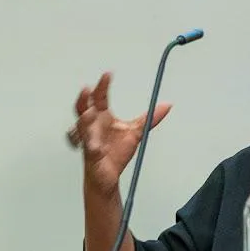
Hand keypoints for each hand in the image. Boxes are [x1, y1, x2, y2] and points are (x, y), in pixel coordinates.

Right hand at [71, 72, 171, 197]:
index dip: (102, 86)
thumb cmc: (116, 153)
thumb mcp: (137, 132)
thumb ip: (150, 118)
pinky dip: (91, 146)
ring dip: (84, 120)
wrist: (110, 176)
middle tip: (88, 88)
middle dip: (84, 99)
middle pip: (84, 108)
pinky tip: (95, 145)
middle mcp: (93, 126)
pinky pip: (90, 149)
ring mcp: (90, 140)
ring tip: (89, 112)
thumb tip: (167, 104)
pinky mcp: (91, 155)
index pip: (100, 98)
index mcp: (103, 118)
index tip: (108, 74)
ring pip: (82, 127)